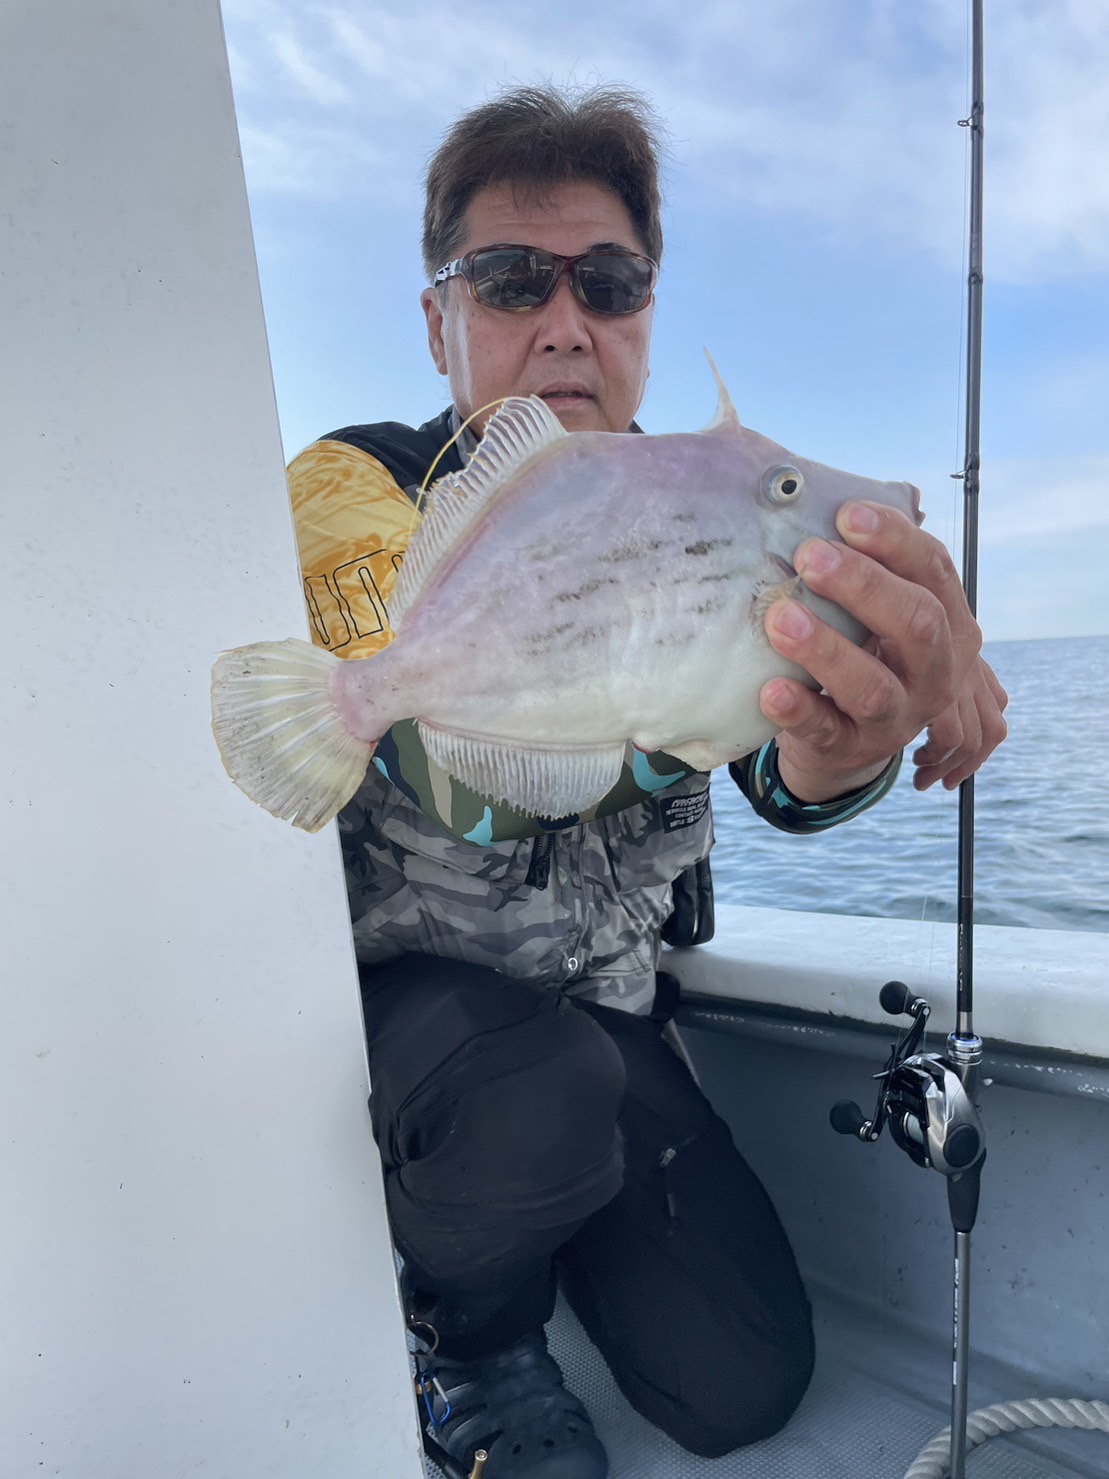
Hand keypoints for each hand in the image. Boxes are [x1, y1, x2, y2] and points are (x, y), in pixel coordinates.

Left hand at [759, 500, 1007, 802]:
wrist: (844, 738)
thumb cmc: (858, 649)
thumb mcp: (875, 611)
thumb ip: (863, 563)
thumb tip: (807, 494)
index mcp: (948, 625)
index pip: (936, 572)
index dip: (895, 540)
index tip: (847, 514)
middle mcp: (934, 672)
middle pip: (915, 624)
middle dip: (864, 585)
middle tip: (808, 556)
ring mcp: (898, 716)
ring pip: (872, 684)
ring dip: (826, 648)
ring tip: (780, 618)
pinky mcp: (852, 748)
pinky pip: (828, 731)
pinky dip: (800, 710)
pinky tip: (772, 690)